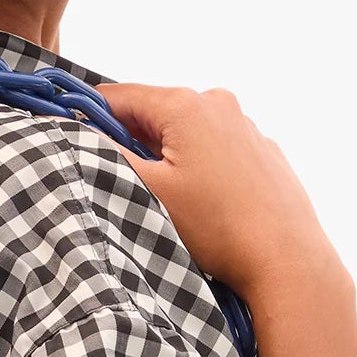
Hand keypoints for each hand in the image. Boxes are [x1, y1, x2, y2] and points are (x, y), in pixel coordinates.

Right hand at [93, 82, 346, 299]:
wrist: (286, 259)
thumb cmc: (217, 227)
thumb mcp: (145, 190)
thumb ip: (103, 155)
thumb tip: (73, 131)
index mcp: (185, 105)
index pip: (117, 97)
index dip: (87, 119)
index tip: (70, 145)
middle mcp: (218, 104)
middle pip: (151, 116)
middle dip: (131, 146)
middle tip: (123, 187)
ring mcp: (245, 128)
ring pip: (183, 136)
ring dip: (165, 161)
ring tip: (166, 204)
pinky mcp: (262, 154)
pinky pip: (214, 152)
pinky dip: (198, 170)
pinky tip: (202, 207)